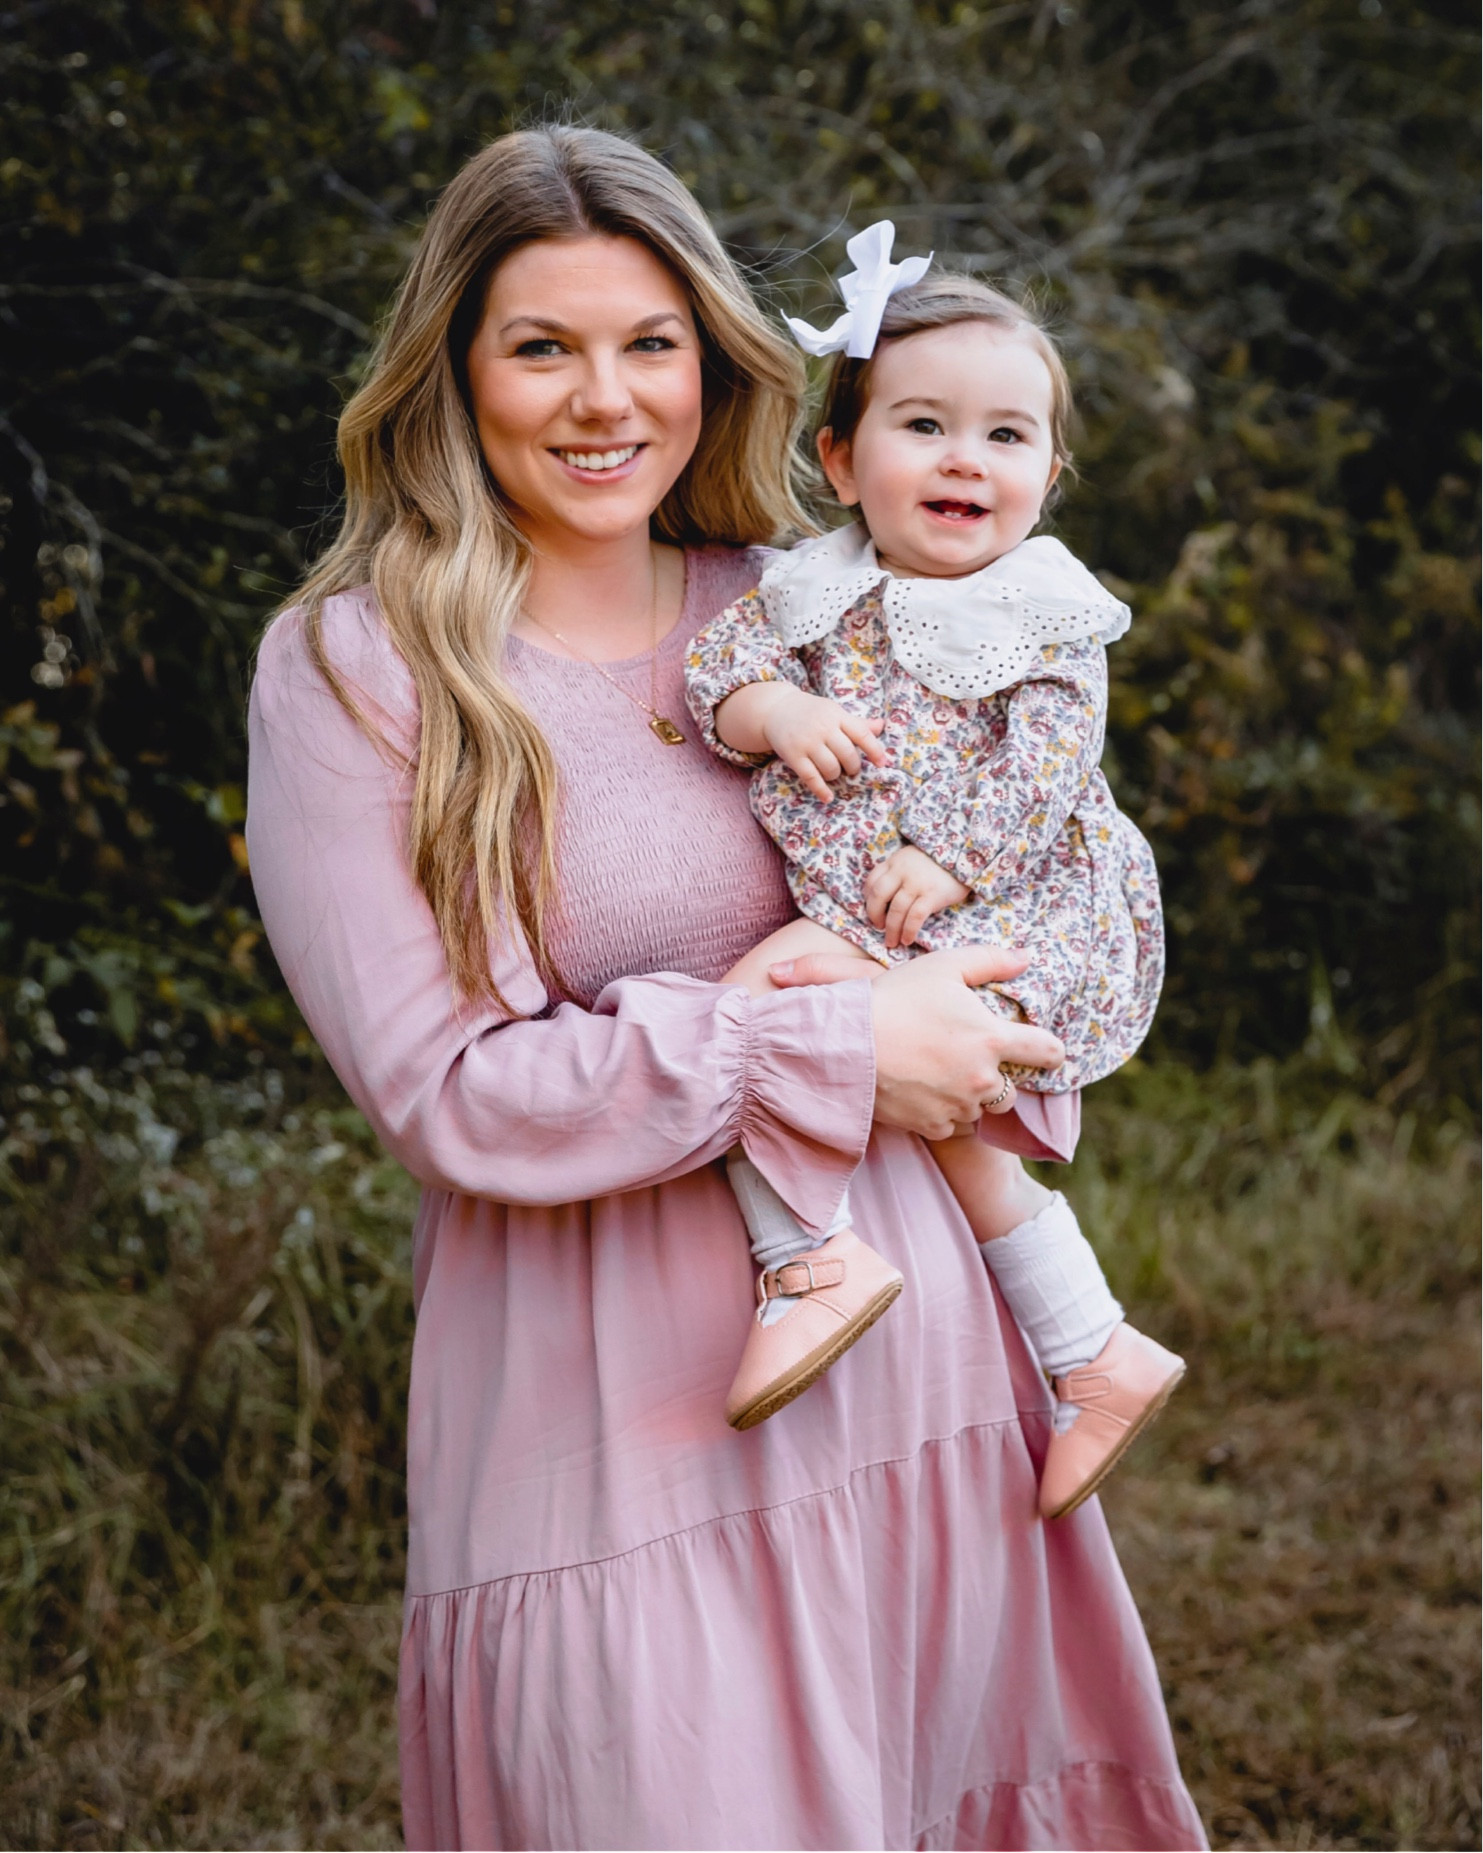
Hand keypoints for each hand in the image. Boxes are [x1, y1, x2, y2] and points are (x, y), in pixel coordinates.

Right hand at [717, 682, 885, 802]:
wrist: (776, 709)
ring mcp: (807, 741)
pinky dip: (821, 790)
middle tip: (850, 769)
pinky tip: (828, 797)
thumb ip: (857, 722)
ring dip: (836, 776)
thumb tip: (881, 726)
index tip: (883, 763)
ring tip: (833, 773)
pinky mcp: (793, 755)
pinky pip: (810, 777)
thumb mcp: (834, 712)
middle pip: (847, 754)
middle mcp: (823, 727)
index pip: (861, 734)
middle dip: (853, 767)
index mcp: (837, 715)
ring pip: (831, 768)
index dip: (875, 750)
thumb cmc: (812, 713)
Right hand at [769, 944, 1063, 1139]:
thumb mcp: (943, 966)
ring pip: (978, 1110)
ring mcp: (957, 1106)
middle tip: (965, 1059)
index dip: (1050, 1051)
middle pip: (1011, 1091)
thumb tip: (1025, 959)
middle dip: (995, 1077)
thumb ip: (990, 961)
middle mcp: (982, 1079)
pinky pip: (950, 1125)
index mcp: (992, 1039)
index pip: (1049, 1052)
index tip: (1041, 1051)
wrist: (845, 1042)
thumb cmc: (895, 998)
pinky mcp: (932, 1126)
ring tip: (937, 1073)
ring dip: (967, 1097)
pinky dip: (941, 1112)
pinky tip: (920, 1090)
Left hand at [864, 844, 971, 948]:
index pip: (872, 881)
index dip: (868, 899)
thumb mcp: (912, 858)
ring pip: (895, 910)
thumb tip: (886, 898)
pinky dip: (908, 931)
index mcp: (895, 862)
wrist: (966, 853)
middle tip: (879, 927)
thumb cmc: (938, 861)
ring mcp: (916, 884)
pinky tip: (907, 939)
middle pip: (878, 896)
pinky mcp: (932, 895)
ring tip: (892, 942)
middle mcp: (902, 872)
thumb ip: (899, 872)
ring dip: (891, 930)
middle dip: (874, 915)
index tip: (872, 911)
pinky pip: (914, 917)